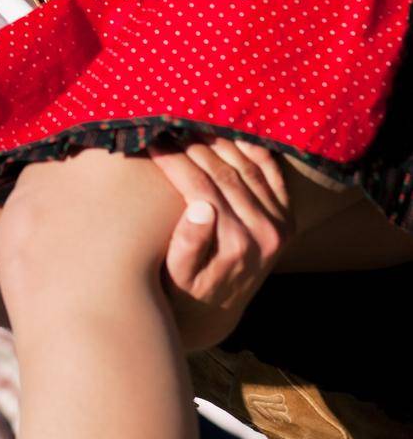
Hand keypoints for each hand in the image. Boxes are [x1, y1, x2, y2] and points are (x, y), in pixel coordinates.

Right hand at [152, 138, 292, 350]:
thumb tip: (200, 207)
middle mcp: (263, 234)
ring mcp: (279, 226)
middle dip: (192, 145)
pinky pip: (272, 175)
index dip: (173, 159)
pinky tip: (233, 134)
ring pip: (247, 168)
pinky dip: (255, 152)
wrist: (215, 313)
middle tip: (169, 125)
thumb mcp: (177, 275)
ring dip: (220, 142)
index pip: (199, 186)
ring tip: (193, 126)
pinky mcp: (287, 221)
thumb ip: (188, 244)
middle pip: (223, 173)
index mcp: (234, 245)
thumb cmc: (185, 290)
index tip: (152, 139)